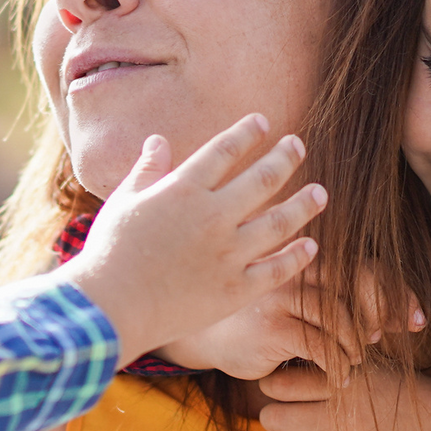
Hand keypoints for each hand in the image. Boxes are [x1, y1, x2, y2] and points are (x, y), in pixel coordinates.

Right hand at [55, 116, 325, 365]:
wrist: (111, 307)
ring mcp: (228, 254)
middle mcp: (213, 216)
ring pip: (280, 222)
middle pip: (263, 179)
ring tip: (321, 193)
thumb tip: (157, 140)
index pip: (224, 150)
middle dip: (285, 158)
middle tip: (298, 145)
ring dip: (304, 205)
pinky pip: (276, 270)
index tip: (263, 123)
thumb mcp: (123, 202)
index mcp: (183, 190)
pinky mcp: (235, 290)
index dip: (247, 133)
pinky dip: (297, 257)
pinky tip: (310, 245)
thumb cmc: (109, 252)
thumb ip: (146, 170)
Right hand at [159, 269, 421, 381]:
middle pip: (359, 285)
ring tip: (356, 363)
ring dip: (357, 345)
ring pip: (341, 317)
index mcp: (305, 257)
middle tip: (390, 344)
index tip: (418, 321)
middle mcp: (293, 268)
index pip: (364, 267)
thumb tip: (396, 323)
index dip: (397, 293)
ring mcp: (281, 296)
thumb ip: (341, 305)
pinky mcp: (271, 328)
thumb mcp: (300, 306)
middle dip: (386, 316)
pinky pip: (319, 347)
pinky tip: (338, 379)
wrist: (204, 335)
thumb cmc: (260, 320)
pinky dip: (336, 366)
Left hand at [253, 364, 430, 430]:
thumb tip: (281, 356)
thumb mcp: (371, 367)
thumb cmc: (400, 393)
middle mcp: (344, 419)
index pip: (279, 385)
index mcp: (346, 383)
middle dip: (277, 414)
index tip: (281, 387)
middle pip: (273, 418)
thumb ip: (330, 360)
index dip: (274, 385)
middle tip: (290, 411)